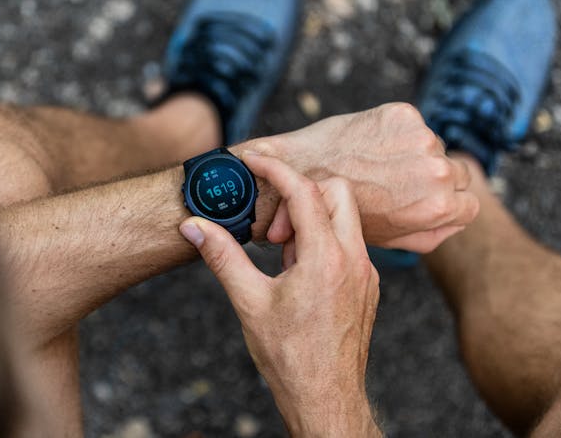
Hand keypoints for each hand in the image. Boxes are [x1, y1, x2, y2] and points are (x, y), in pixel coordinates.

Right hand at [180, 153, 381, 437]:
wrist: (326, 398)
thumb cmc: (289, 357)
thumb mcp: (248, 302)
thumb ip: (222, 257)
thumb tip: (193, 227)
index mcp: (325, 258)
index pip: (304, 191)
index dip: (275, 169)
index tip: (254, 161)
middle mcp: (354, 260)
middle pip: (336, 191)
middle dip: (301, 194)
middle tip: (273, 230)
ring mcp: (366, 273)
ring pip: (344, 218)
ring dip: (311, 221)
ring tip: (282, 257)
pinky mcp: (367, 286)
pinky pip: (348, 243)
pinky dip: (322, 242)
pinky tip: (298, 274)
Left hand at [258, 102, 479, 251]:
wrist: (299, 173)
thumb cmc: (340, 212)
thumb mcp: (391, 238)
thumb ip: (431, 233)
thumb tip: (455, 220)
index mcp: (438, 206)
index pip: (468, 203)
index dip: (446, 203)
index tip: (421, 200)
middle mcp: (436, 171)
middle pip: (456, 172)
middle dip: (431, 178)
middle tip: (395, 183)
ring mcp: (421, 138)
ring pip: (432, 146)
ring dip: (412, 153)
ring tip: (374, 166)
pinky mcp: (402, 114)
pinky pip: (411, 124)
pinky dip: (394, 132)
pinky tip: (366, 146)